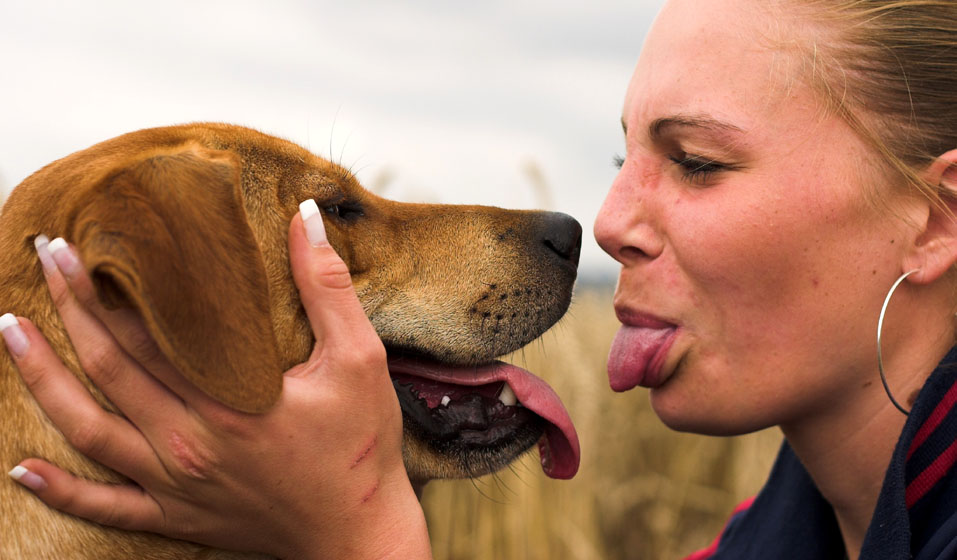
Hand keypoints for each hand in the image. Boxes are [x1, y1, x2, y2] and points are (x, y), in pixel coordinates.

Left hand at [2, 201, 430, 558]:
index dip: (102, 288)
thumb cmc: (362, 448)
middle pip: (107, 370)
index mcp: (228, 402)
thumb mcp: (359, 358)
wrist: (360, 535)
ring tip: (11, 332)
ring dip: (42, 380)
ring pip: (86, 431)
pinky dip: (59, 491)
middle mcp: (188, 444)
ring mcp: (175, 486)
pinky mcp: (177, 517)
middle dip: (68, 310)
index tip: (75, 245)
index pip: (145, 334)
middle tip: (45, 259)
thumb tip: (303, 219)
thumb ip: (327, 286)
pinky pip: (104, 508)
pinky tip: (22, 468)